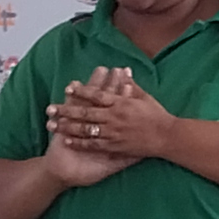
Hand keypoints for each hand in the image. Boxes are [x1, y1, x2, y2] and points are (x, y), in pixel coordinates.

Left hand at [48, 67, 175, 170]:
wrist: (167, 137)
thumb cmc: (157, 116)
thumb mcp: (145, 97)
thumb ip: (131, 86)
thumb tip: (123, 72)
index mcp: (121, 103)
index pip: (97, 95)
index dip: (81, 92)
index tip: (68, 89)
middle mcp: (114, 117)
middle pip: (85, 113)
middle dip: (66, 111)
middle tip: (50, 109)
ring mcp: (113, 133)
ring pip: (85, 129)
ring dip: (67, 127)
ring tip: (52, 125)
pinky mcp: (114, 146)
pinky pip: (93, 144)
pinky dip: (80, 142)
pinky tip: (67, 140)